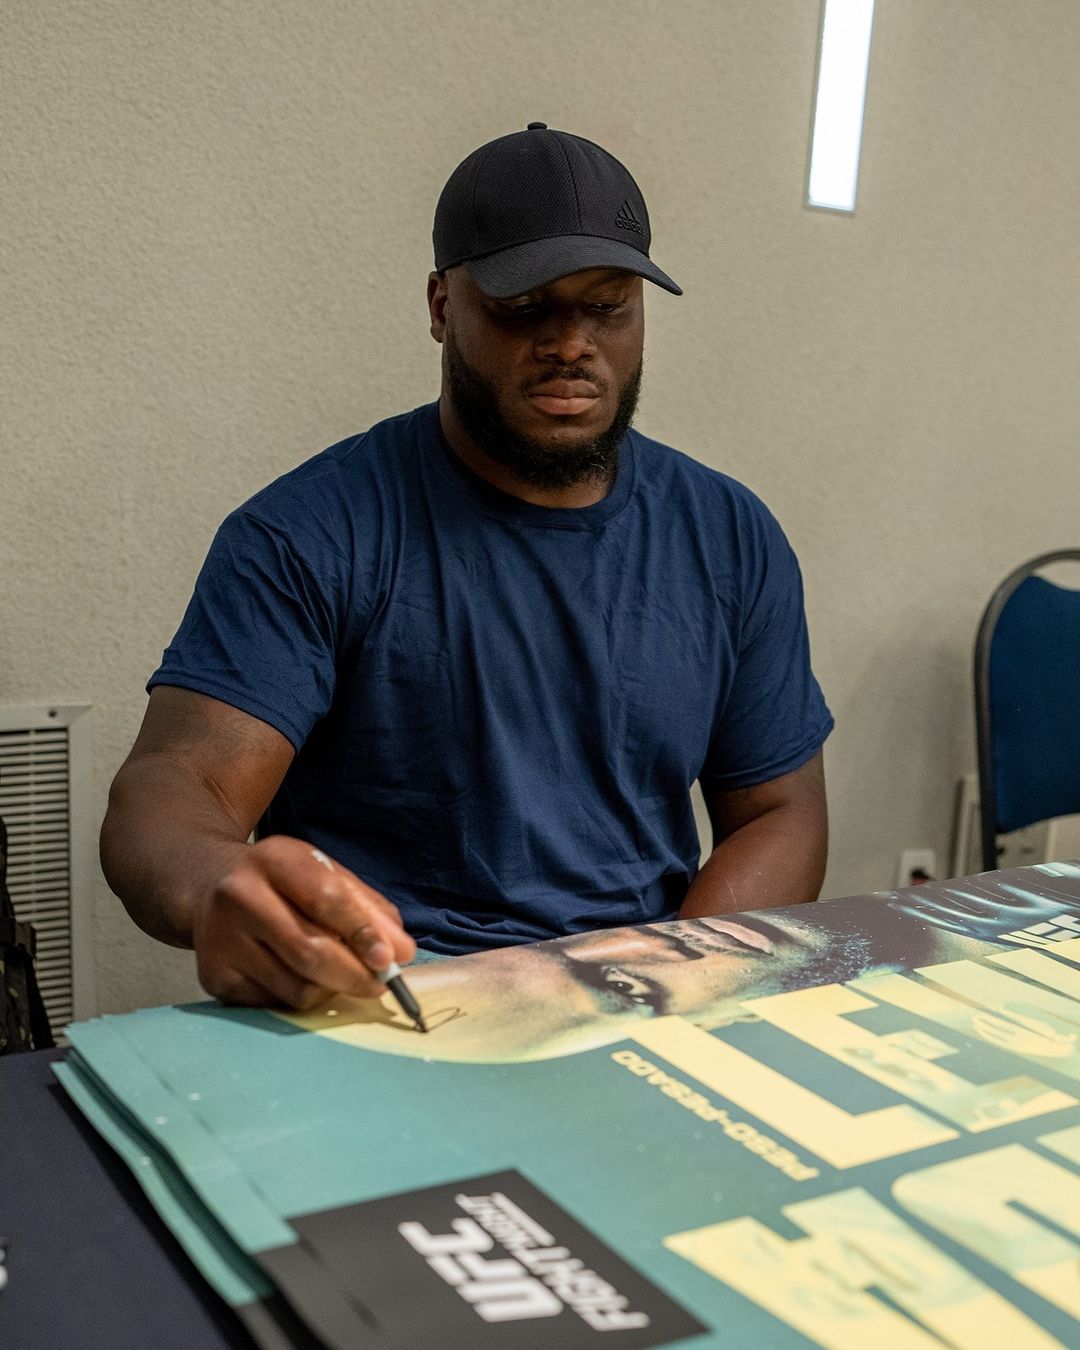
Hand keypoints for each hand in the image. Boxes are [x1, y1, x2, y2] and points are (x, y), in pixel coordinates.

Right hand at [190, 835, 415, 1009]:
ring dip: (330, 990)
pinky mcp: (214, 977)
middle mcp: (239, 897)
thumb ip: (367, 908)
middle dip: (355, 975)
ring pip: (295, 988)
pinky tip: (299, 977)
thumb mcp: (324, 873)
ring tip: (337, 974)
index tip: (391, 959)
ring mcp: (221, 940)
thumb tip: (401, 951)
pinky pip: (274, 1004)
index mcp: (274, 860)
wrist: (205, 885)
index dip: (362, 932)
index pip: (325, 899)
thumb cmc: (281, 882)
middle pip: (310, 952)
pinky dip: (300, 998)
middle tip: (381, 983)